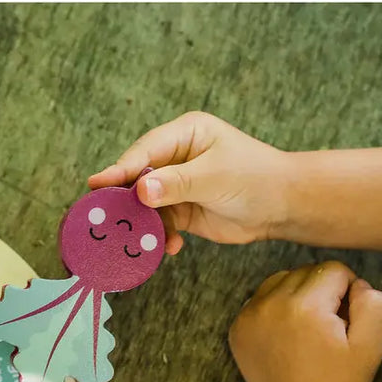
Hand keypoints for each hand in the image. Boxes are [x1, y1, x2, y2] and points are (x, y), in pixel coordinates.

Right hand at [88, 111, 292, 254]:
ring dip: (145, 223)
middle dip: (126, 199)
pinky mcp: (180, 209)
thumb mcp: (214, 177)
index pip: (145, 150)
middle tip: (105, 216)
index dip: (121, 168)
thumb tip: (140, 189)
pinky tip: (172, 247)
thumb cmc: (255, 178)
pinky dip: (160, 236)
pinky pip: (158, 223)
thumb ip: (177, 183)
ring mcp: (176, 184)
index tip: (98, 184)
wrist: (283, 207)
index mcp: (185, 134)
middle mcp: (176, 156)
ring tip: (142, 239)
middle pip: (138, 176)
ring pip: (145, 204)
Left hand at [228, 262, 381, 381]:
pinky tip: (287, 337)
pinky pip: (260, 300)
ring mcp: (247, 318)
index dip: (349, 293)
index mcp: (304, 306)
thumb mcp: (373, 342)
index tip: (345, 323)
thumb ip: (372, 300)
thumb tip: (354, 282)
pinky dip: (276, 308)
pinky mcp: (236, 330)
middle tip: (328, 329)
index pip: (334, 269)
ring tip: (308, 330)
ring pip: (281, 281)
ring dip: (298, 295)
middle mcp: (269, 306)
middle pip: (305, 272)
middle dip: (323, 292)